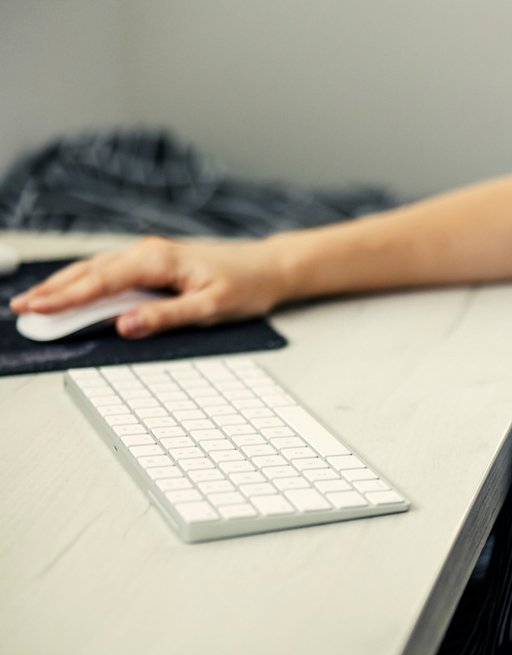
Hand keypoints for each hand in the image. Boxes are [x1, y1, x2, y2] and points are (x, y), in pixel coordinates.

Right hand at [8, 236, 292, 338]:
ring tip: (35, 302)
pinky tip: (71, 291)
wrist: (268, 268)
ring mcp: (149, 255)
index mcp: (158, 260)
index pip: (101, 281)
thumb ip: (166, 317)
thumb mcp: (211, 308)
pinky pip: (110, 271)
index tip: (36, 309)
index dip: (65, 297)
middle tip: (20, 309)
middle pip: (89, 272)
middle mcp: (148, 252)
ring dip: (64, 285)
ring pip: (96, 269)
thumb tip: (125, 325)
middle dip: (52, 290)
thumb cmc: (246, 286)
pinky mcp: (153, 262)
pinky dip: (85, 281)